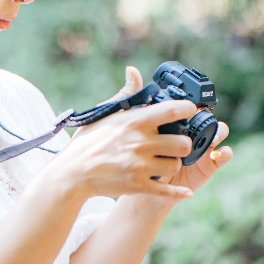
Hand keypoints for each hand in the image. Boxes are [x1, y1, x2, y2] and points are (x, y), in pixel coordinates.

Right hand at [47, 67, 197, 202]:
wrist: (72, 172)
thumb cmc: (88, 141)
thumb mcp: (105, 113)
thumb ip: (126, 94)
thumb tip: (133, 71)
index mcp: (135, 122)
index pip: (173, 111)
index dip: (188, 110)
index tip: (190, 111)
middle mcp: (140, 143)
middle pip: (183, 143)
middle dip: (183, 144)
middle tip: (175, 144)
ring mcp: (139, 166)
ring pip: (176, 165)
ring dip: (173, 164)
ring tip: (164, 161)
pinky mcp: (137, 185)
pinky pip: (167, 191)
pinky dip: (178, 192)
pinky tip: (184, 190)